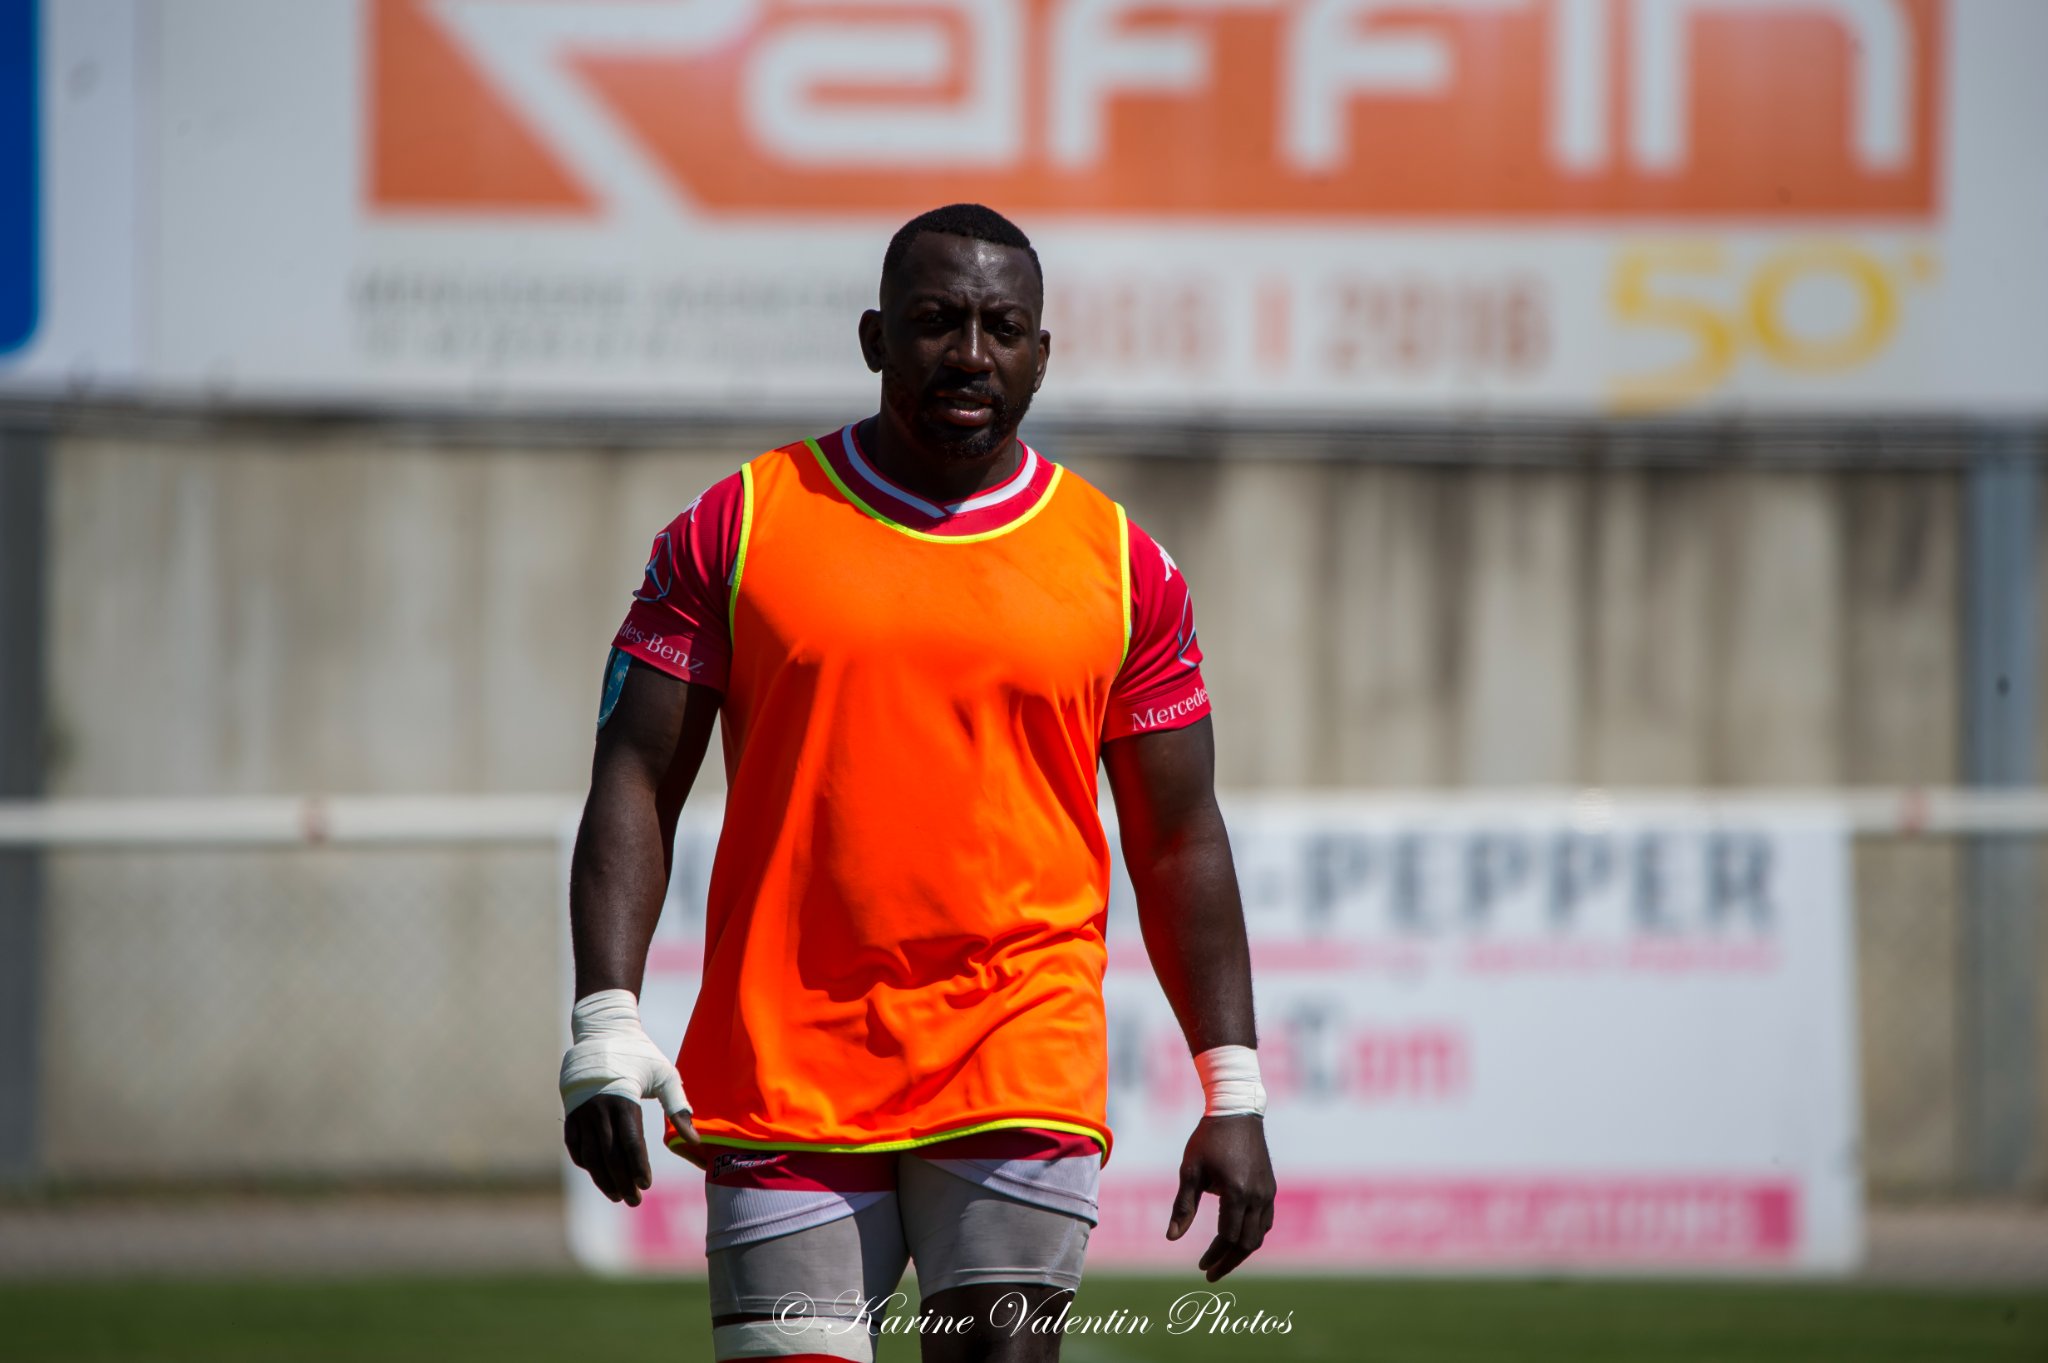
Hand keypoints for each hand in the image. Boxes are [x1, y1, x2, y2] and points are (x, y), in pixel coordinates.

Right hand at [559, 990, 698, 1204]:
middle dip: (622, 1181)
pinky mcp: (571, 1113)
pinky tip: (599, 1175)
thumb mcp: (665, 1074)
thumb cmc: (640, 1054)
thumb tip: (696, 1140)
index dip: (638, 1167)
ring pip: (589, 1156)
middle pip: (609, 1156)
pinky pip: (575, 1147)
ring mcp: (581, 1112)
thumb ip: (679, 1107)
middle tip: (634, 1201)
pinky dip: (586, 1164)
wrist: (603, 1032)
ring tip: (618, 1196)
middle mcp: (598, 1109)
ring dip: (602, 1179)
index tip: (646, 1185)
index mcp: (622, 1099)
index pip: (630, 1143)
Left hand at [1165, 1115, 1274, 1281]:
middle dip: (1229, 1262)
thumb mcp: (1190, 1170)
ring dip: (1242, 1251)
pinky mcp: (1270, 1187)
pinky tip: (1236, 1238)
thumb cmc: (1208, 1139)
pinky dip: (1252, 1235)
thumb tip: (1171, 1238)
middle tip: (1211, 1273)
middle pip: (1247, 1243)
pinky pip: (1265, 1221)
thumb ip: (1183, 1206)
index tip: (1201, 1267)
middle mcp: (1257, 1196)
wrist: (1236, 1111)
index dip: (1215, 1255)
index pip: (1227, 1237)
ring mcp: (1267, 1192)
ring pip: (1260, 1235)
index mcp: (1237, 1193)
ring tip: (1223, 1260)